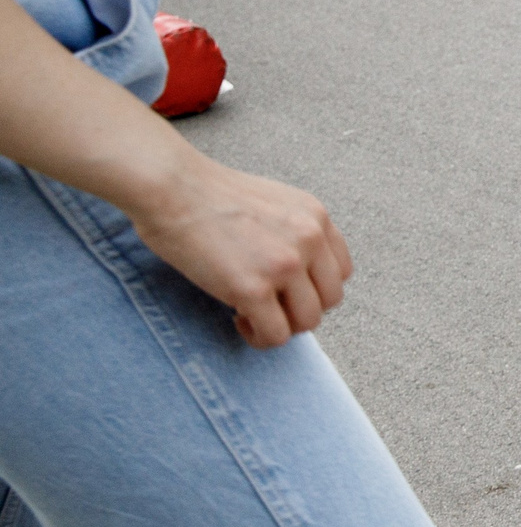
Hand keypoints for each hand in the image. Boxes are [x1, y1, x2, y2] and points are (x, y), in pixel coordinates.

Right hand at [125, 152, 352, 347]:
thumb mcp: (275, 203)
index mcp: (316, 217)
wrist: (174, 189)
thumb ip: (294, 232)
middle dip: (300, 310)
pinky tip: (238, 319)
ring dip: (282, 327)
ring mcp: (284, 265)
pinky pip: (274, 335)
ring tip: (252, 315)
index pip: (340, 271)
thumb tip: (298, 271)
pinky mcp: (253, 289)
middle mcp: (310, 240)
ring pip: (308, 322)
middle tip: (270, 307)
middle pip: (330, 299)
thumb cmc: (211, 195)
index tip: (288, 291)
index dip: (315, 288)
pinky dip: (258, 336)